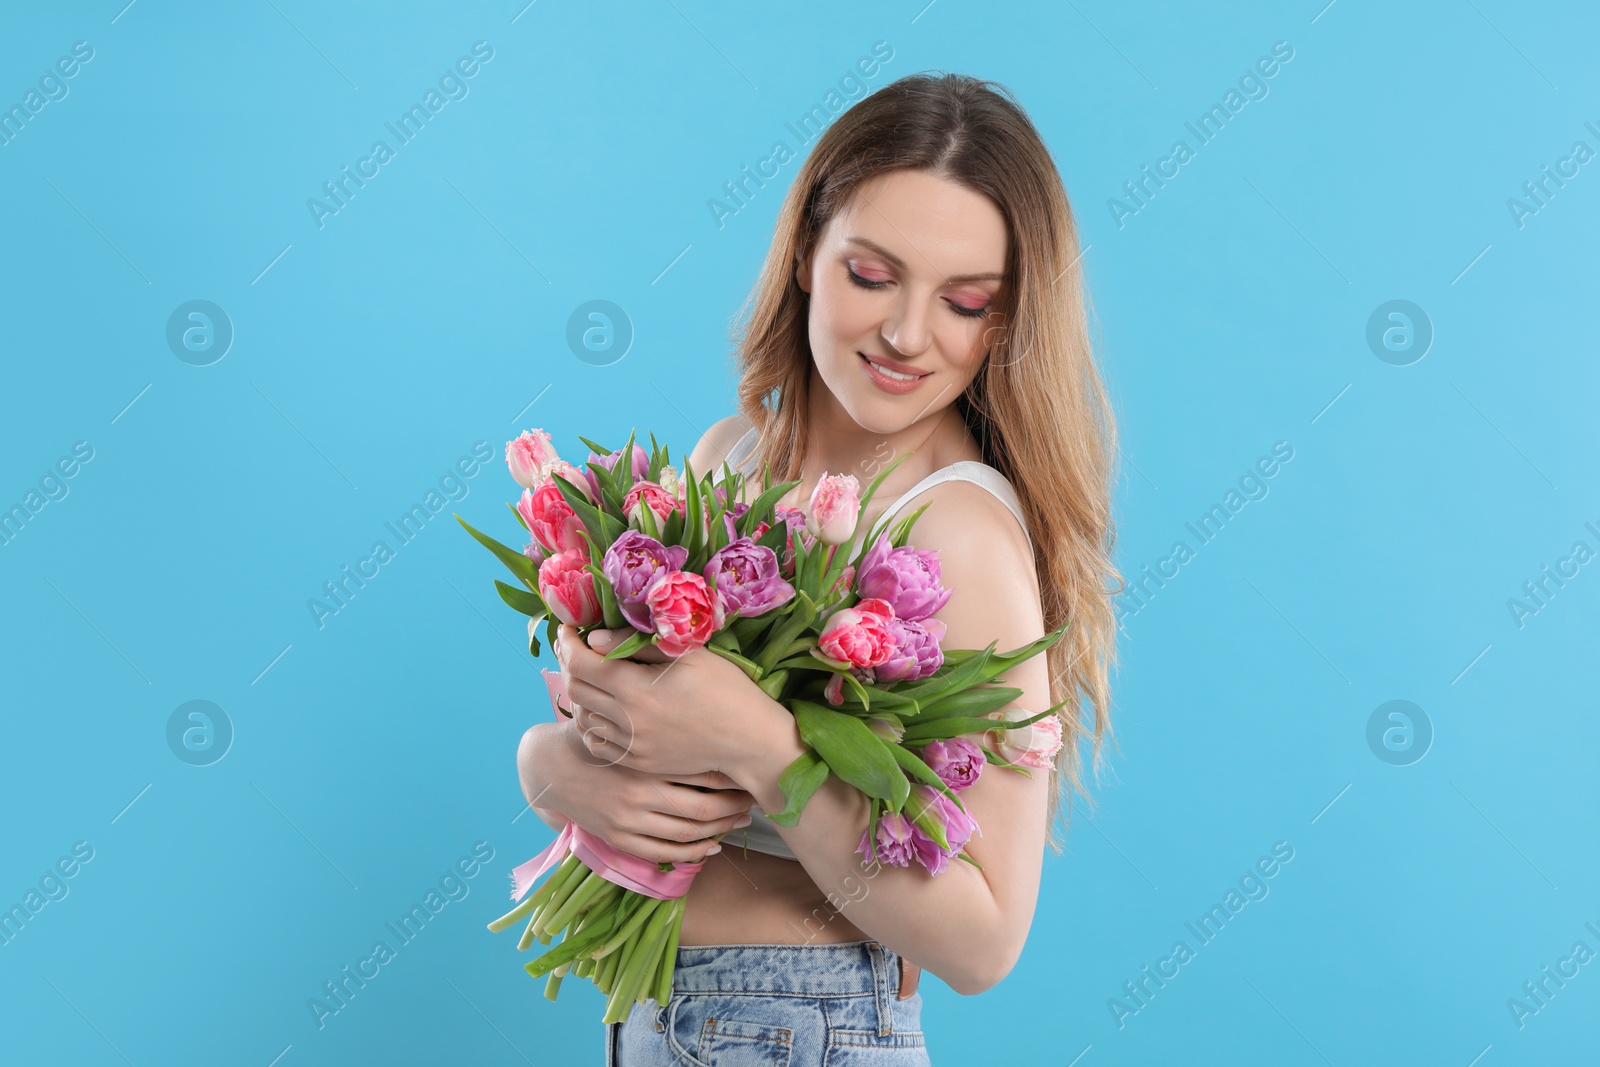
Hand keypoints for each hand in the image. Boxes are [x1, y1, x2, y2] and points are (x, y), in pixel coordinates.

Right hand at [524, 719, 755, 864]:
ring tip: (740, 819)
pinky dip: (694, 853)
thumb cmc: (596, 732)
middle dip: (733, 807)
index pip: (701, 773)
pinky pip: (665, 853)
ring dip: (720, 830)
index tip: (749, 770)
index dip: (732, 776)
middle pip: (702, 809)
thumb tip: (700, 682)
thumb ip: (658, 710)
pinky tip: (713, 845)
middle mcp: (638, 795)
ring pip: (687, 835)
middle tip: (753, 800)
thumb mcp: (624, 715)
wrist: (551, 765)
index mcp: (644, 761)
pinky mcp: (619, 839)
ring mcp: (628, 822)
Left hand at [555, 623, 791, 779]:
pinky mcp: (639, 762)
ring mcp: (632, 746)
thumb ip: (635, 645)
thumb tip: (593, 639)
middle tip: (576, 649)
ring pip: (583, 717)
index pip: (581, 663)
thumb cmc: (724, 688)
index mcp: (636, 689)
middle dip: (570, 664)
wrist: (748, 739)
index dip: (567, 643)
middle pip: (575, 689)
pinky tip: (603, 710)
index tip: (568, 630)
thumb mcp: (686, 654)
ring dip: (580, 694)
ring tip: (591, 677)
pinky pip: (598, 743)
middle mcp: (627, 721)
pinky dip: (592, 724)